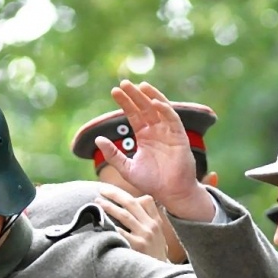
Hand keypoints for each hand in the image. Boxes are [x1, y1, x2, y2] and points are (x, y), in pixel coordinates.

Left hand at [95, 184, 171, 261]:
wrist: (160, 274)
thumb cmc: (154, 255)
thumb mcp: (158, 236)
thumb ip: (148, 221)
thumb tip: (136, 205)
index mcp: (156, 221)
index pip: (146, 200)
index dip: (128, 194)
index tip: (113, 190)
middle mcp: (151, 226)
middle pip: (131, 203)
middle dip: (115, 194)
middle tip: (102, 189)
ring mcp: (145, 236)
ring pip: (125, 215)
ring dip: (109, 207)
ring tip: (97, 202)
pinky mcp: (138, 246)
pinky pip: (121, 232)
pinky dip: (111, 225)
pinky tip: (101, 220)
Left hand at [96, 82, 212, 220]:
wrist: (170, 193)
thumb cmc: (151, 183)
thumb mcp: (127, 168)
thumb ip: (112, 155)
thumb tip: (98, 140)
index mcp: (144, 136)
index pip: (133, 114)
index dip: (125, 102)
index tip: (114, 91)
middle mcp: (156, 131)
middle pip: (144, 107)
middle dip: (135, 95)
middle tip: (124, 83)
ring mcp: (168, 132)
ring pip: (159, 109)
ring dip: (151, 96)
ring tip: (140, 85)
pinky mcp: (180, 136)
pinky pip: (172, 119)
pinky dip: (165, 109)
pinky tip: (154, 102)